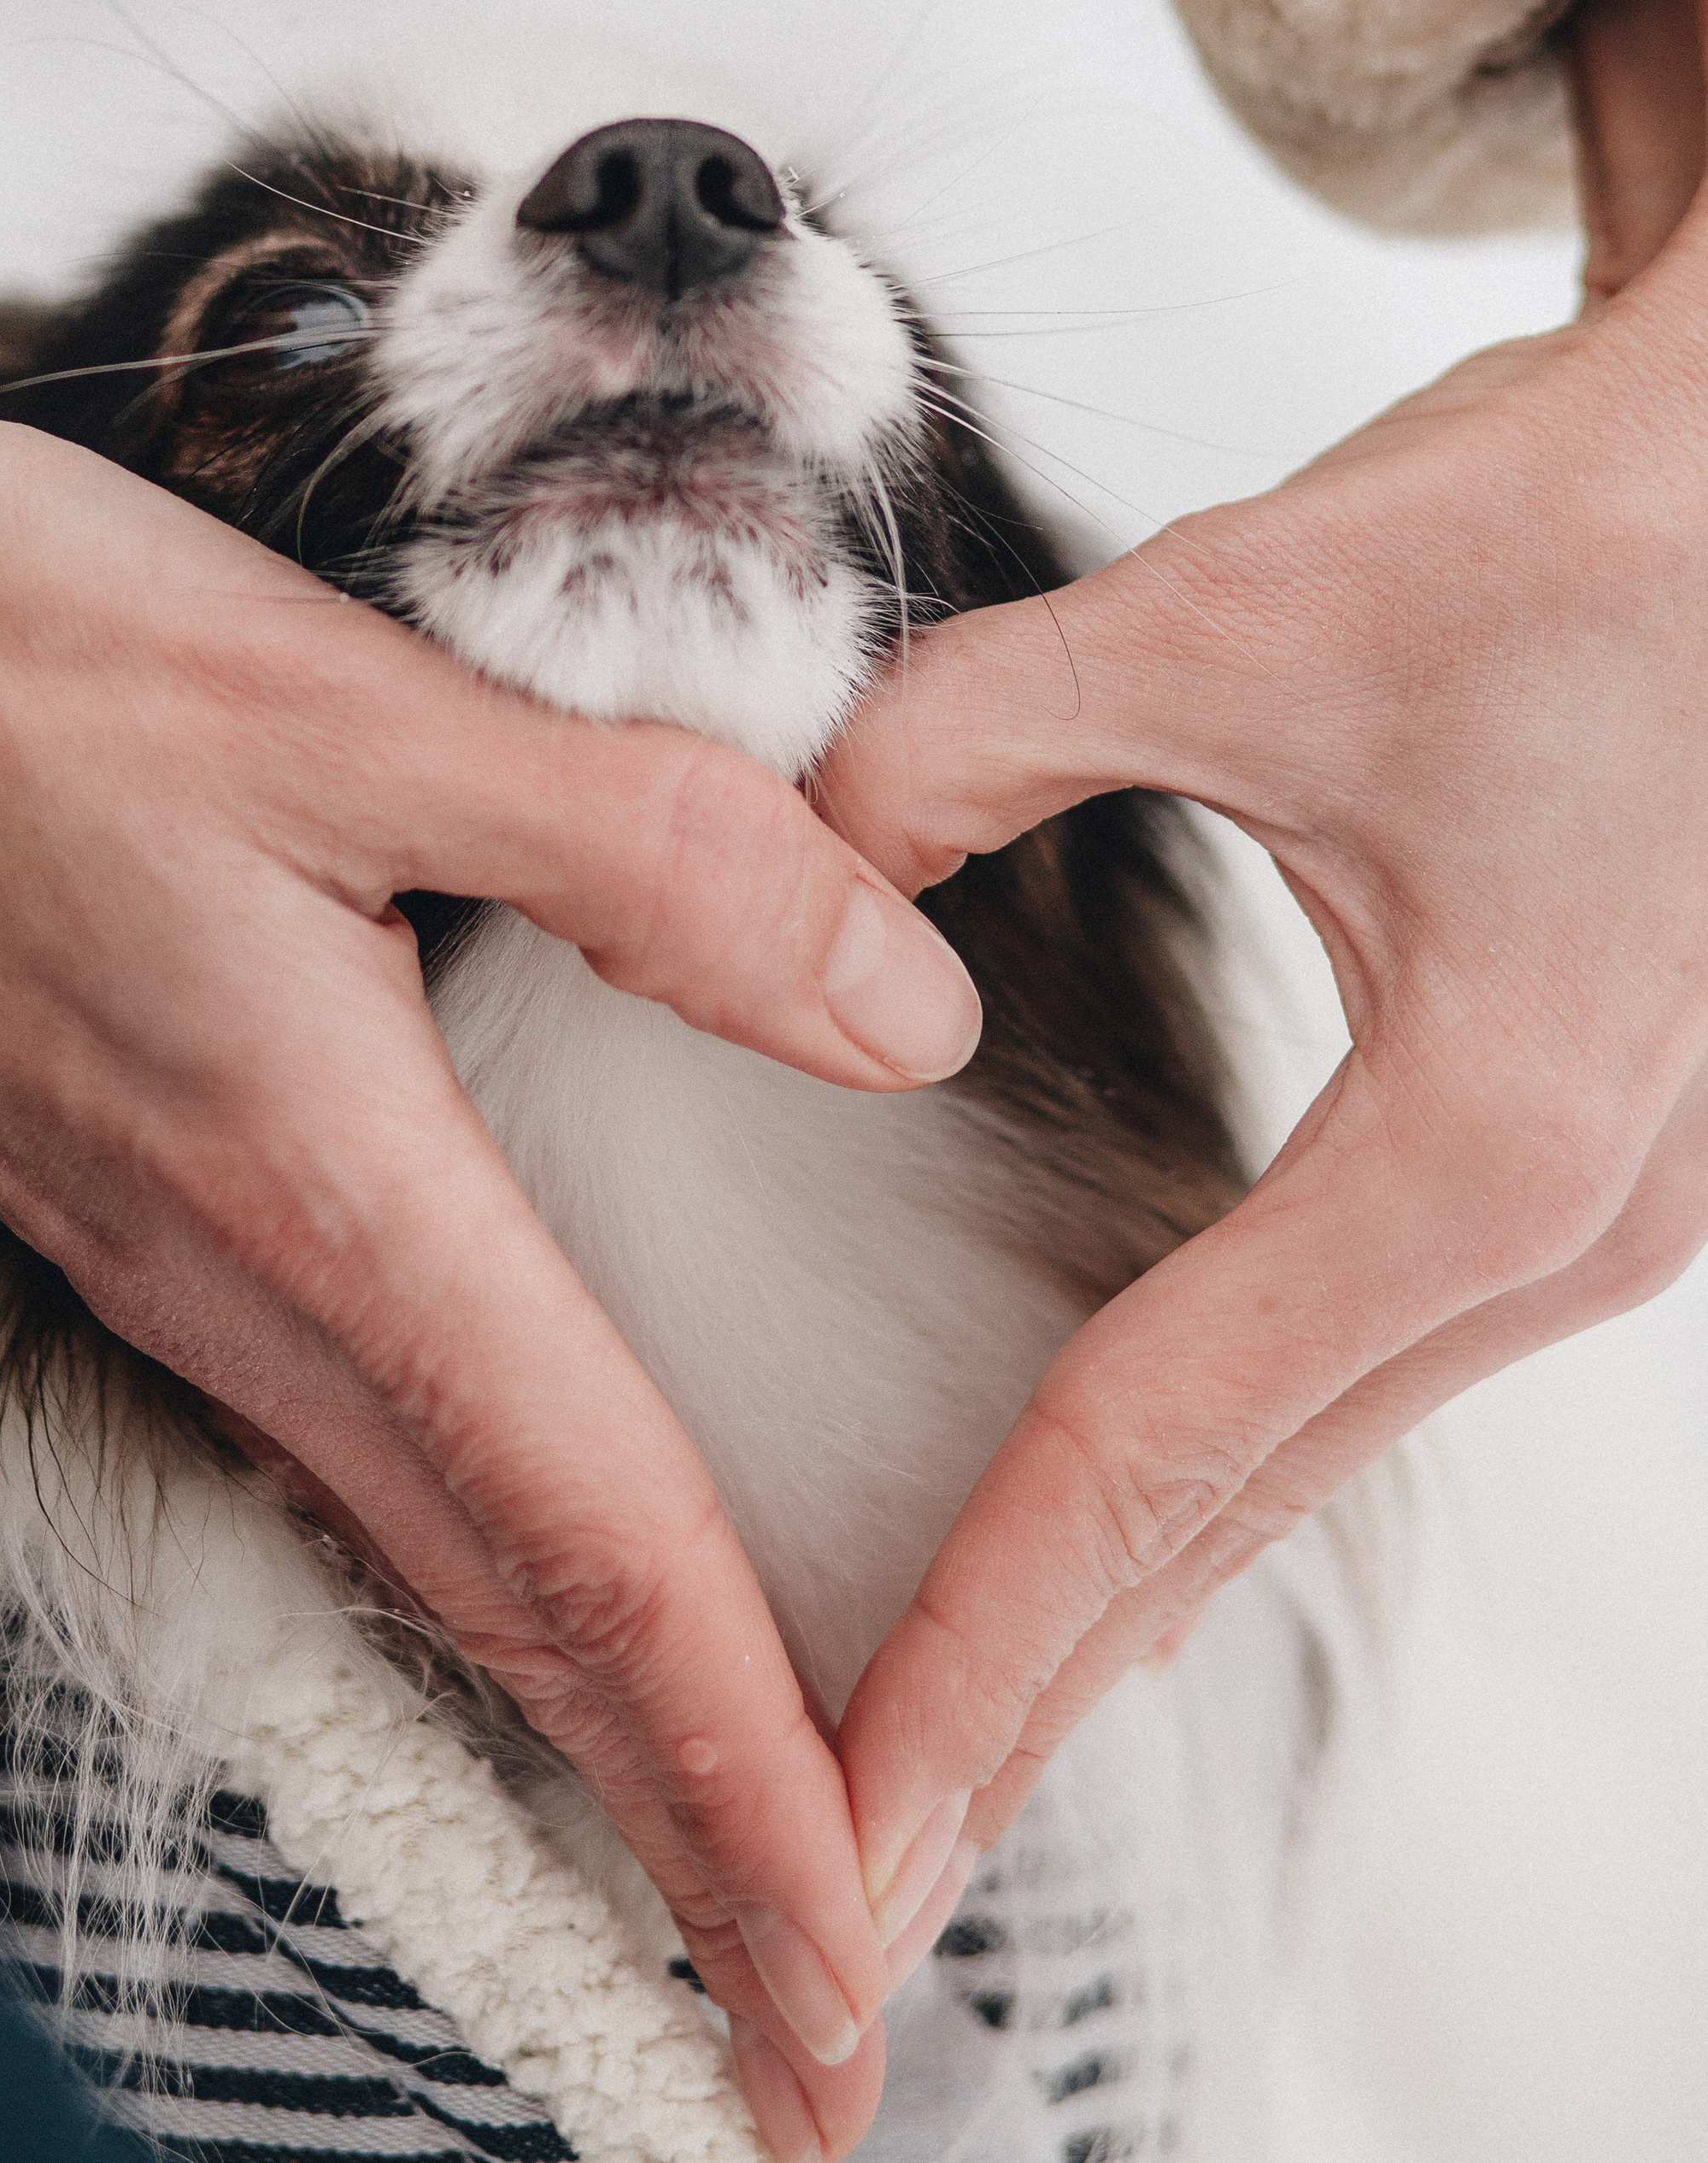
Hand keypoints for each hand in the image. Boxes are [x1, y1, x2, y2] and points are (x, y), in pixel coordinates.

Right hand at [0, 412, 989, 2157]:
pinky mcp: (142, 1207)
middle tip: (817, 2025)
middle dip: (690, 1837)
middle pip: (519, 1616)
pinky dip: (487, 1568)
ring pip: (433, 1551)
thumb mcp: (357, 708)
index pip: (591, 1550)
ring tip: (730, 1840)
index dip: (741, 1781)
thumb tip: (908, 1008)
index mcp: (323, 1193)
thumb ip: (655, 859)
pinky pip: (347, 1452)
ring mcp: (180, 1264)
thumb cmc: (13, 662)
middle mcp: (246, 1282)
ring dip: (597, 1716)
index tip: (846, 1976)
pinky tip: (537, 1570)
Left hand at [818, 0, 1707, 1949]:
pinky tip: (1132, 1525)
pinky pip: (1367, 1371)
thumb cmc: (1568, 530)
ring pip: (1308, 1458)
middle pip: (1231, 1512)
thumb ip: (951, 745)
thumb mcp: (1226, 615)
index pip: (1148, 1449)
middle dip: (1030, 1691)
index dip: (970, 1648)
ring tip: (955, 1727)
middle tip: (849, 1859)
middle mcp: (1564, 1225)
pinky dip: (1226, 1470)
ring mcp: (1604, 1215)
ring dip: (1130, 1592)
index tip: (839, 1815)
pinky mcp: (1591, 1165)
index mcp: (1479, 1137)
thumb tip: (783, 870)